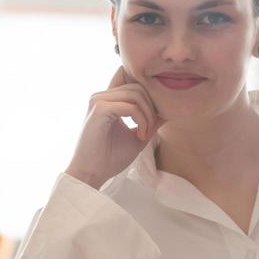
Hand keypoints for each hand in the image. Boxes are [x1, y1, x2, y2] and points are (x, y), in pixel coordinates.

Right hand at [64, 66, 162, 189]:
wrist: (91, 174)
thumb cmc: (110, 158)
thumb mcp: (137, 137)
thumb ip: (150, 122)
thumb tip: (167, 110)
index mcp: (108, 100)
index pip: (134, 83)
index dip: (150, 98)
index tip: (156, 120)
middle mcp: (101, 96)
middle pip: (138, 87)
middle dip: (151, 108)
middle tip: (150, 130)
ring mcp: (98, 101)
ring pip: (136, 94)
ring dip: (147, 115)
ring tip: (145, 134)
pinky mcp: (99, 110)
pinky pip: (130, 106)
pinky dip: (141, 119)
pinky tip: (141, 135)